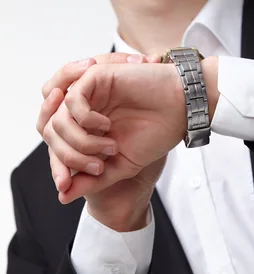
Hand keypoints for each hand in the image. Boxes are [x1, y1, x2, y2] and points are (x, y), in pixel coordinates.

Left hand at [37, 52, 160, 194]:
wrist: (181, 111)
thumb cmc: (156, 133)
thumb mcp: (119, 165)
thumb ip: (91, 179)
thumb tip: (62, 196)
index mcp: (86, 128)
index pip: (57, 146)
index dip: (57, 167)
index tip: (66, 186)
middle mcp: (84, 109)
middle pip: (51, 132)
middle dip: (67, 156)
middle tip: (97, 168)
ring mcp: (89, 93)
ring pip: (58, 118)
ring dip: (79, 141)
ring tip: (108, 148)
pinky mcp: (96, 77)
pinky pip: (73, 100)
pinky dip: (84, 119)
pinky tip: (105, 126)